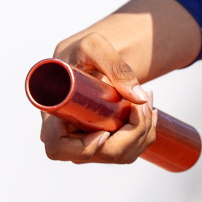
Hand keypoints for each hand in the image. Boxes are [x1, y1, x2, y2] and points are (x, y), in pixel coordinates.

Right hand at [40, 32, 157, 164]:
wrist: (87, 57)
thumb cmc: (81, 50)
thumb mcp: (94, 46)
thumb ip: (116, 66)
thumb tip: (140, 98)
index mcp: (52, 114)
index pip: (59, 148)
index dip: (84, 149)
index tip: (105, 132)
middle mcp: (65, 135)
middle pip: (99, 154)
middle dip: (130, 135)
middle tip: (145, 105)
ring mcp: (82, 142)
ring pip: (117, 155)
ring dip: (142, 133)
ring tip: (149, 99)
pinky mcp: (100, 142)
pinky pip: (125, 151)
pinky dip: (143, 135)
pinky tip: (148, 112)